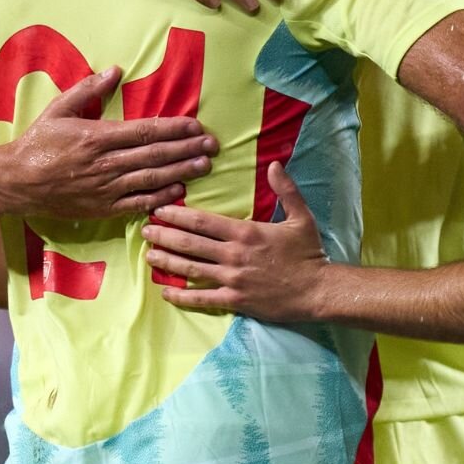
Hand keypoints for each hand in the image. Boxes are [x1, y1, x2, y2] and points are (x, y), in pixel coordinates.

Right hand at [4, 67, 217, 216]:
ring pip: (151, 179)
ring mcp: (105, 188)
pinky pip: (137, 203)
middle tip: (212, 144)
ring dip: (181, 171)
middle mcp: (105, 163)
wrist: (16, 182)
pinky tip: (179, 190)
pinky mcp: (103, 208)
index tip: (195, 125)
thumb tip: (114, 70)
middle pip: (154, 155)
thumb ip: (87, 89)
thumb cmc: (37, 143)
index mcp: (97, 137)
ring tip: (205, 165)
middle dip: (186, 149)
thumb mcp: (57, 109)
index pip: (144, 131)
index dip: (173, 128)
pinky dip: (160, 197)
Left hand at [143, 163, 329, 319]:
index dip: (177, 215)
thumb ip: (285, 189)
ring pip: (191, 269)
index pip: (203, 221)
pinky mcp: (235, 300)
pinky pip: (202, 299)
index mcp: (246, 233)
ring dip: (167, 262)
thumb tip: (274, 164)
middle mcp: (234, 255)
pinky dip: (181, 296)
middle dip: (164, 236)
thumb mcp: (301, 217)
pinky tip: (166, 291)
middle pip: (190, 244)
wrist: (318, 290)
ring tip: (148, 256)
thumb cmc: (309, 253)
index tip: (159, 209)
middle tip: (144, 231)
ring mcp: (232, 279)